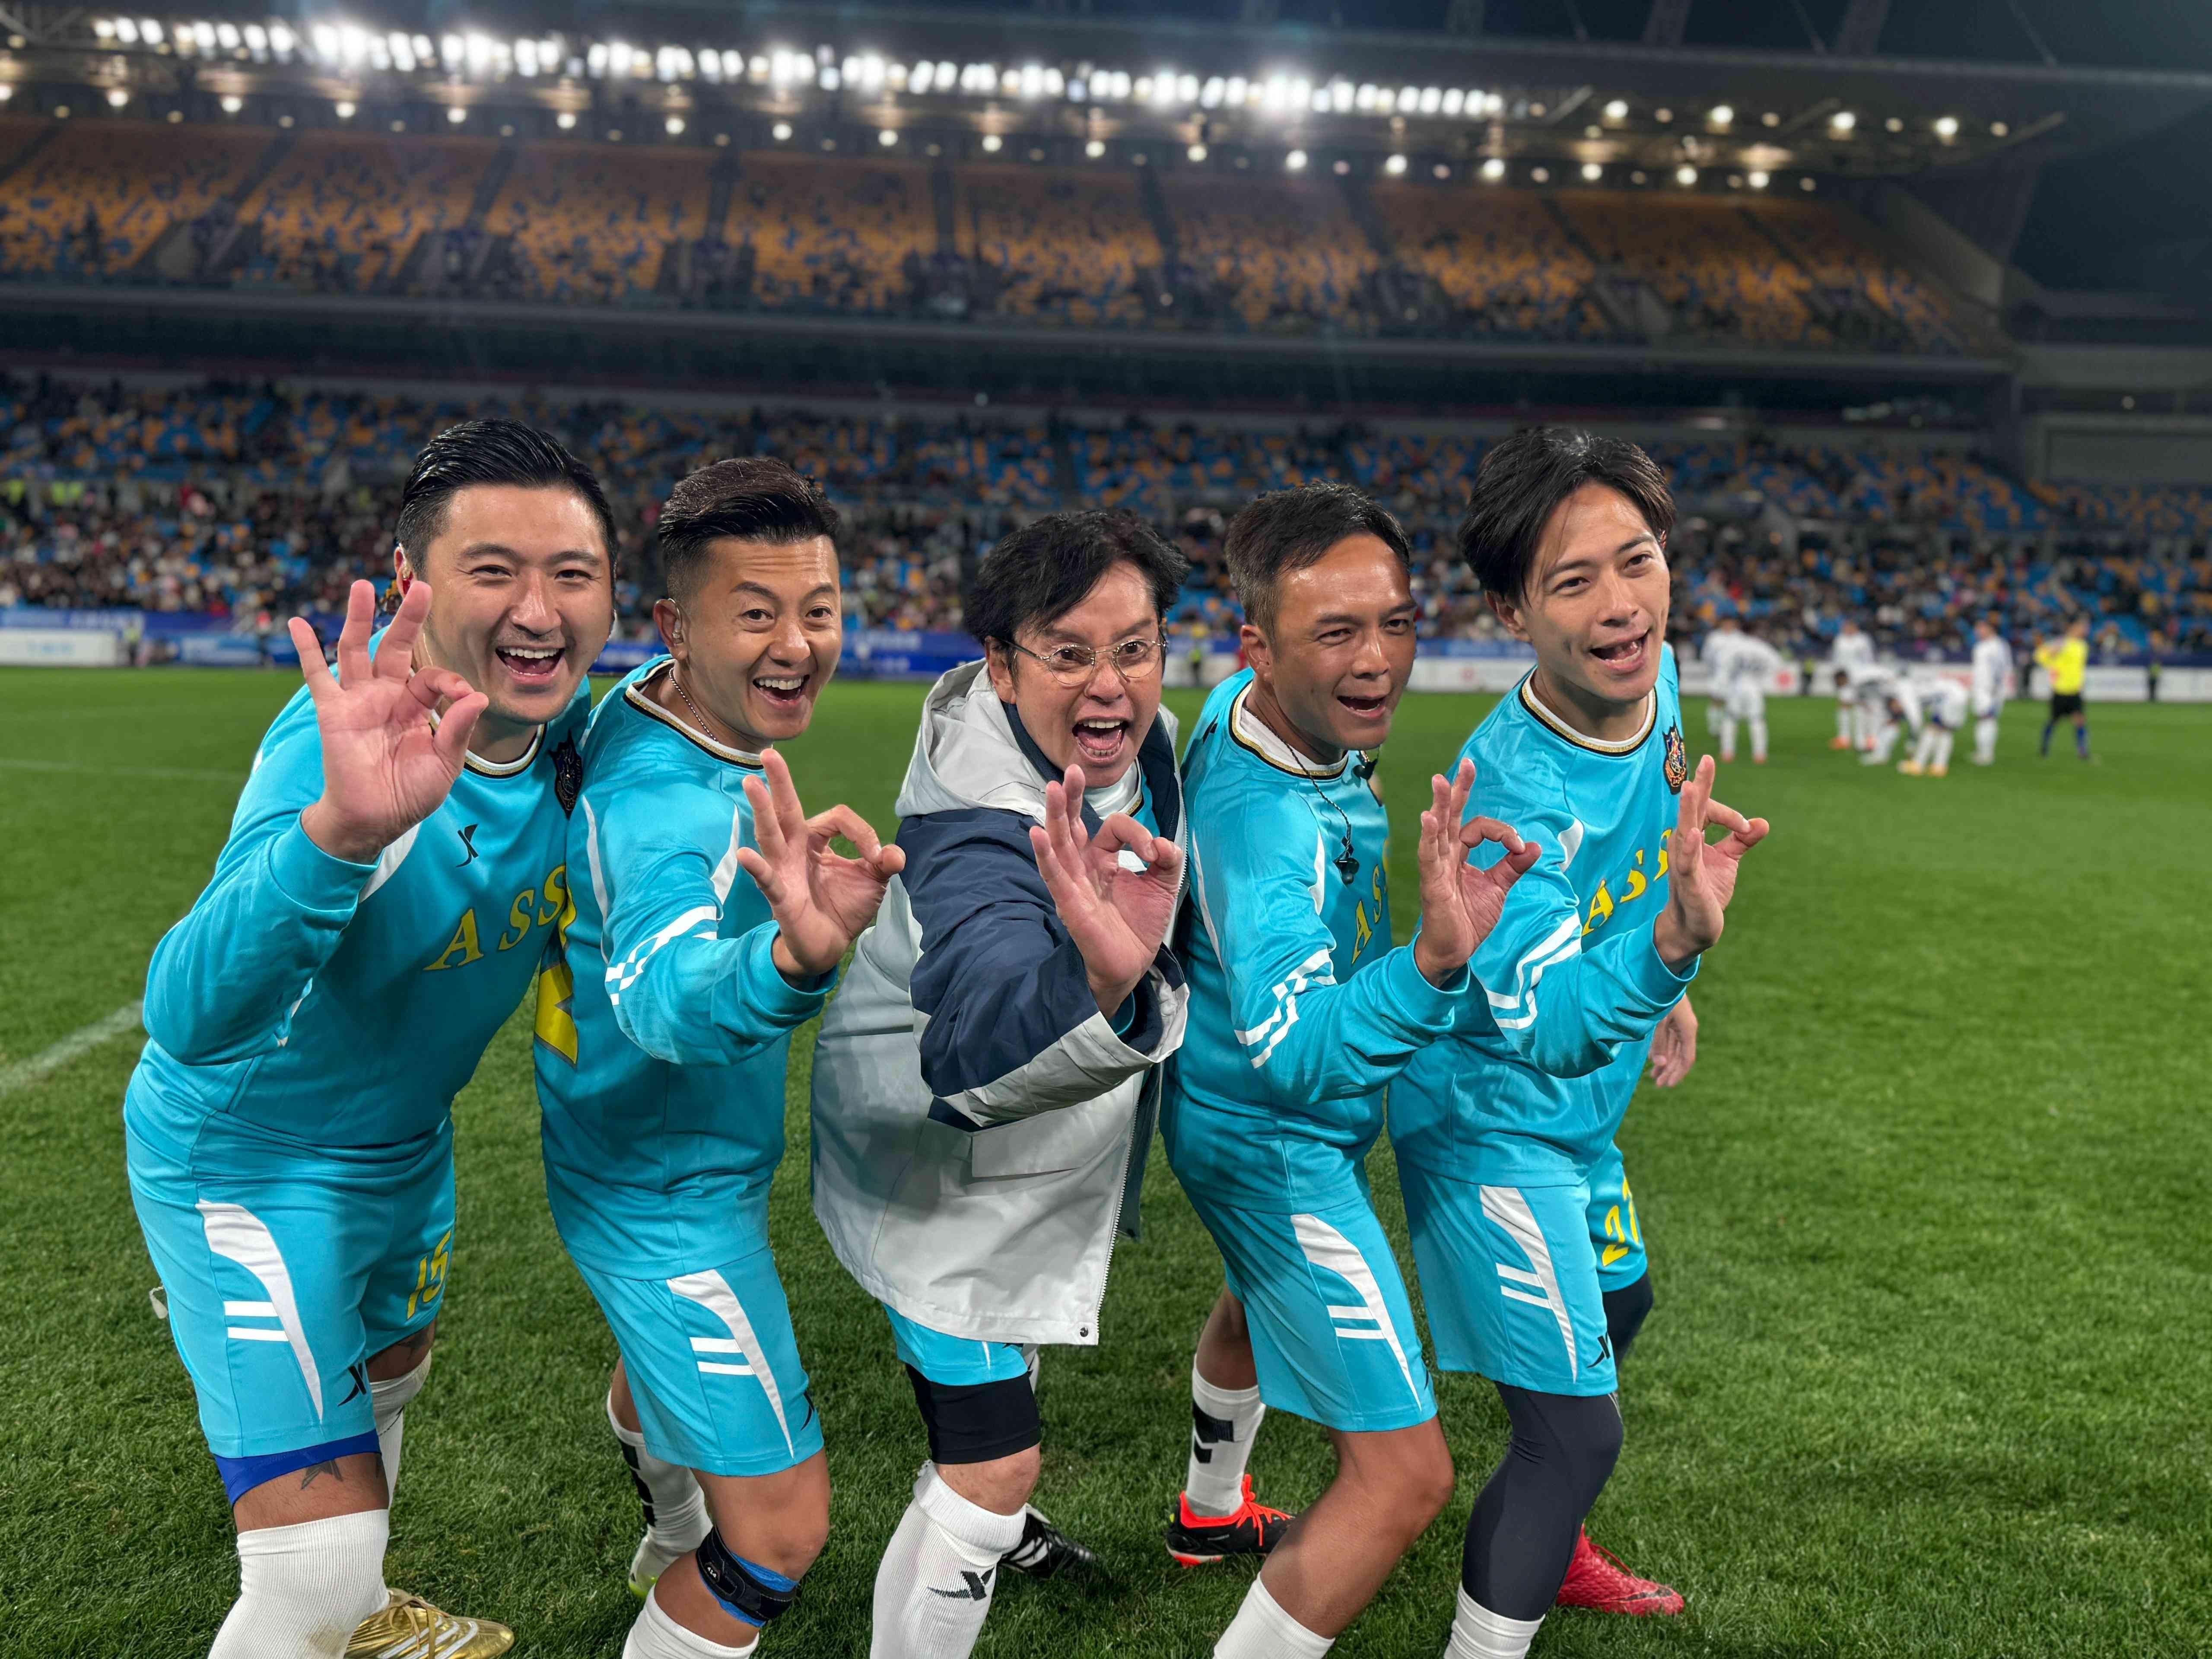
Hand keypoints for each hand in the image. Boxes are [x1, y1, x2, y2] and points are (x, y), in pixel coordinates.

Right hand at [294, 580, 485, 864]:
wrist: (375, 818)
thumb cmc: (411, 792)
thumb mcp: (445, 762)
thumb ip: (458, 728)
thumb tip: (479, 696)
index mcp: (417, 706)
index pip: (432, 677)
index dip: (449, 681)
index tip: (462, 696)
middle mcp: (387, 696)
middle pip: (395, 647)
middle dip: (407, 618)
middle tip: (420, 585)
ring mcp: (358, 700)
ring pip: (357, 650)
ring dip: (358, 618)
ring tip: (361, 585)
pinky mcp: (332, 711)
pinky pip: (317, 675)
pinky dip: (307, 649)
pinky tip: (297, 624)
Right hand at [735, 749, 905, 980]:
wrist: (828, 945)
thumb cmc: (844, 907)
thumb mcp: (872, 882)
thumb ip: (884, 863)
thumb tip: (895, 854)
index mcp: (816, 841)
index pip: (836, 818)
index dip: (860, 832)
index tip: (877, 856)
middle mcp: (796, 849)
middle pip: (786, 810)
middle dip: (779, 782)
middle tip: (769, 753)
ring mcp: (784, 870)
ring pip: (770, 835)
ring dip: (761, 810)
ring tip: (751, 784)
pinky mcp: (779, 895)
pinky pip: (766, 879)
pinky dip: (757, 867)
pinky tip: (745, 854)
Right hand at [1027, 765, 1184, 1020]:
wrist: (1132, 965)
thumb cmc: (1140, 925)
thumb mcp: (1163, 885)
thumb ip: (1167, 859)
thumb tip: (1163, 843)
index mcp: (1103, 858)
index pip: (1112, 828)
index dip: (1136, 832)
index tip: (1156, 851)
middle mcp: (1084, 867)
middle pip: (1071, 826)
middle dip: (1070, 799)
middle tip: (1071, 772)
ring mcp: (1074, 885)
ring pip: (1060, 845)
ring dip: (1054, 817)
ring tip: (1052, 790)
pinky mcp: (1070, 905)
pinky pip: (1055, 877)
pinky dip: (1045, 857)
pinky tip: (1037, 835)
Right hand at [1412, 759, 1540, 986]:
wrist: (1454, 951)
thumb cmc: (1469, 920)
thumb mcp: (1498, 889)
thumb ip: (1513, 867)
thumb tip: (1535, 847)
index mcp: (1459, 855)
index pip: (1477, 829)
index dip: (1501, 832)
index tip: (1518, 847)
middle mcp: (1445, 856)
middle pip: (1451, 816)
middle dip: (1458, 790)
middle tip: (1467, 764)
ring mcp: (1436, 868)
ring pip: (1437, 830)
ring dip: (1439, 805)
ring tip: (1440, 781)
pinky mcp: (1431, 883)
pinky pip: (1429, 856)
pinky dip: (1428, 837)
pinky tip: (1429, 819)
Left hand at [1647, 994, 1697, 1086]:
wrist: (1663, 974)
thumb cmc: (1660, 995)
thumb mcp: (1658, 1020)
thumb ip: (1658, 1043)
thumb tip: (1660, 1064)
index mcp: (1688, 1029)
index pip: (1687, 1058)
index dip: (1678, 1073)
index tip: (1668, 1084)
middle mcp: (1686, 1029)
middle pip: (1680, 1056)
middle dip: (1670, 1071)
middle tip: (1658, 1084)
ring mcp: (1679, 1025)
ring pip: (1674, 1050)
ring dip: (1665, 1063)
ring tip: (1654, 1077)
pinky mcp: (1672, 1021)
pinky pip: (1669, 1041)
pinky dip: (1662, 1052)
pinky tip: (1654, 1061)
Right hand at [1652, 755, 1769, 968]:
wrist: (1695, 927)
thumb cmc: (1706, 891)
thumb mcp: (1727, 861)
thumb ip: (1741, 841)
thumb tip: (1763, 823)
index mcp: (1693, 837)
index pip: (1707, 811)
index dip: (1730, 814)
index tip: (1748, 828)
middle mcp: (1684, 845)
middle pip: (1692, 810)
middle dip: (1700, 785)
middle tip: (1706, 759)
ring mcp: (1683, 862)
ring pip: (1685, 830)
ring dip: (1688, 810)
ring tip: (1691, 788)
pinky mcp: (1687, 882)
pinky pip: (1686, 862)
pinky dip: (1688, 847)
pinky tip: (1692, 832)